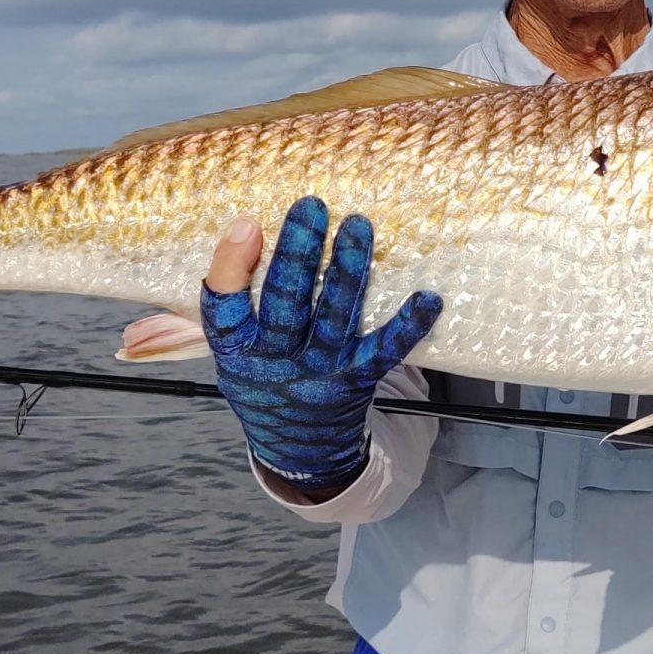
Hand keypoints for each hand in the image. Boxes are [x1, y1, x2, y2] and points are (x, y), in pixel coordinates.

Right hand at [201, 196, 441, 492]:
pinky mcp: (359, 377)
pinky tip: (427, 298)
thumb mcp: (229, 350)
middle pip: (285, 305)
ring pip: (334, 318)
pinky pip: (386, 350)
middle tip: (311, 207)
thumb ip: (230, 297)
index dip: (231, 267)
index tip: (248, 224)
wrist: (297, 446)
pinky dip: (408, 326)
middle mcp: (277, 361)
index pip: (224, 310)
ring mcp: (320, 370)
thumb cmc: (263, 378)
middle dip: (297, 255)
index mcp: (237, 351)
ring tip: (357, 226)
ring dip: (347, 272)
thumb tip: (242, 225)